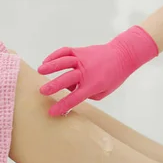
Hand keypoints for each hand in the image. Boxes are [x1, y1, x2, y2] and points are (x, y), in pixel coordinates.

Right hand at [38, 26, 157, 115]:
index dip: (63, 106)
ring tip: (40, 71)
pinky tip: (46, 61)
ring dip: (51, 66)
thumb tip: (71, 91)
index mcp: (93, 84)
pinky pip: (65, 51)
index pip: (75, 97)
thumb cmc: (114, 76)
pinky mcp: (80, 51)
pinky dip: (55, 55)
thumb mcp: (104, 92)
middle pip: (67, 79)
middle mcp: (86, 71)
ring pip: (64, 61)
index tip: (52, 112)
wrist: (122, 55)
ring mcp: (82, 59)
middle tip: (42, 91)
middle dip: (53, 86)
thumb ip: (87, 94)